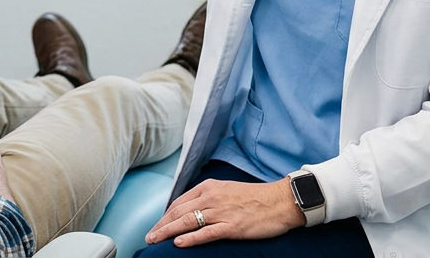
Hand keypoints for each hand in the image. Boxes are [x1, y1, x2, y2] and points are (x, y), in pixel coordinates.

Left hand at [145, 178, 303, 247]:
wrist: (280, 201)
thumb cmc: (255, 197)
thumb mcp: (226, 190)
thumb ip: (208, 198)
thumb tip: (191, 209)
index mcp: (209, 187)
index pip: (179, 202)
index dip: (165, 215)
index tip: (157, 225)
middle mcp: (211, 197)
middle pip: (178, 212)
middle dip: (161, 225)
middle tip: (149, 236)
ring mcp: (221, 212)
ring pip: (187, 222)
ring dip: (167, 231)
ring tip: (155, 240)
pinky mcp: (232, 226)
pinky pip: (206, 233)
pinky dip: (191, 238)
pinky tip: (178, 243)